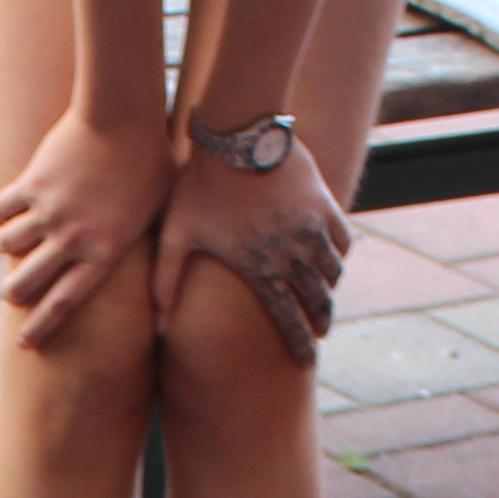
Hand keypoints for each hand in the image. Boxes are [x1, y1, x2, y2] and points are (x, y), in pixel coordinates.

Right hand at [0, 113, 175, 349]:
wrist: (124, 116)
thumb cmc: (152, 163)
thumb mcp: (161, 217)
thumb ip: (155, 260)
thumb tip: (163, 311)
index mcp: (103, 252)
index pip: (64, 303)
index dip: (41, 326)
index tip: (23, 344)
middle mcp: (72, 238)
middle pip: (24, 282)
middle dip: (13, 293)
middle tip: (11, 293)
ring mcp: (49, 211)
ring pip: (6, 245)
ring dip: (5, 246)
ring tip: (9, 242)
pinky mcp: (32, 184)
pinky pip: (0, 210)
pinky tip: (2, 214)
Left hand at [152, 131, 350, 363]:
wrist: (235, 133)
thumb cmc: (199, 185)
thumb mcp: (176, 234)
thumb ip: (165, 282)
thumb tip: (156, 329)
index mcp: (260, 268)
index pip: (287, 319)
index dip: (298, 344)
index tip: (305, 364)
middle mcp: (293, 253)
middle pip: (318, 300)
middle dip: (321, 322)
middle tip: (320, 333)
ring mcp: (312, 228)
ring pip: (334, 271)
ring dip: (330, 289)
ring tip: (325, 297)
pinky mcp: (324, 203)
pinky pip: (342, 239)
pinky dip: (340, 254)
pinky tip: (334, 259)